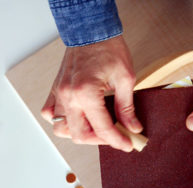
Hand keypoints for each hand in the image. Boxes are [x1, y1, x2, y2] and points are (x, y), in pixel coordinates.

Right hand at [41, 35, 141, 150]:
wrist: (91, 30)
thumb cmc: (109, 49)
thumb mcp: (125, 79)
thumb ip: (126, 108)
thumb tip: (132, 128)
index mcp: (86, 93)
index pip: (102, 128)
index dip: (117, 140)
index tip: (128, 145)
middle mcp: (68, 96)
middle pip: (80, 135)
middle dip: (101, 140)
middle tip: (117, 137)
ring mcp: (59, 93)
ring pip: (62, 128)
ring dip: (81, 133)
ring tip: (99, 129)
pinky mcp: (56, 89)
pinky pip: (51, 113)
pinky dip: (63, 121)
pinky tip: (79, 118)